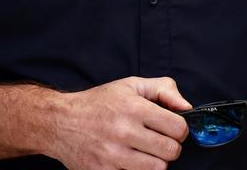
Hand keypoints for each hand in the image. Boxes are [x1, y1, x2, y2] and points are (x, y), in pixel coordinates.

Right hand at [44, 76, 191, 169]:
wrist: (60, 122)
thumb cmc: (99, 103)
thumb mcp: (131, 86)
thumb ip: (164, 90)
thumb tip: (187, 107)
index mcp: (134, 109)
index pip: (178, 128)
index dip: (180, 130)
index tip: (173, 129)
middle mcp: (124, 132)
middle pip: (171, 151)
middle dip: (170, 147)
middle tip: (160, 141)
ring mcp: (113, 155)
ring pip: (157, 169)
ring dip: (156, 161)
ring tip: (146, 151)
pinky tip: (130, 159)